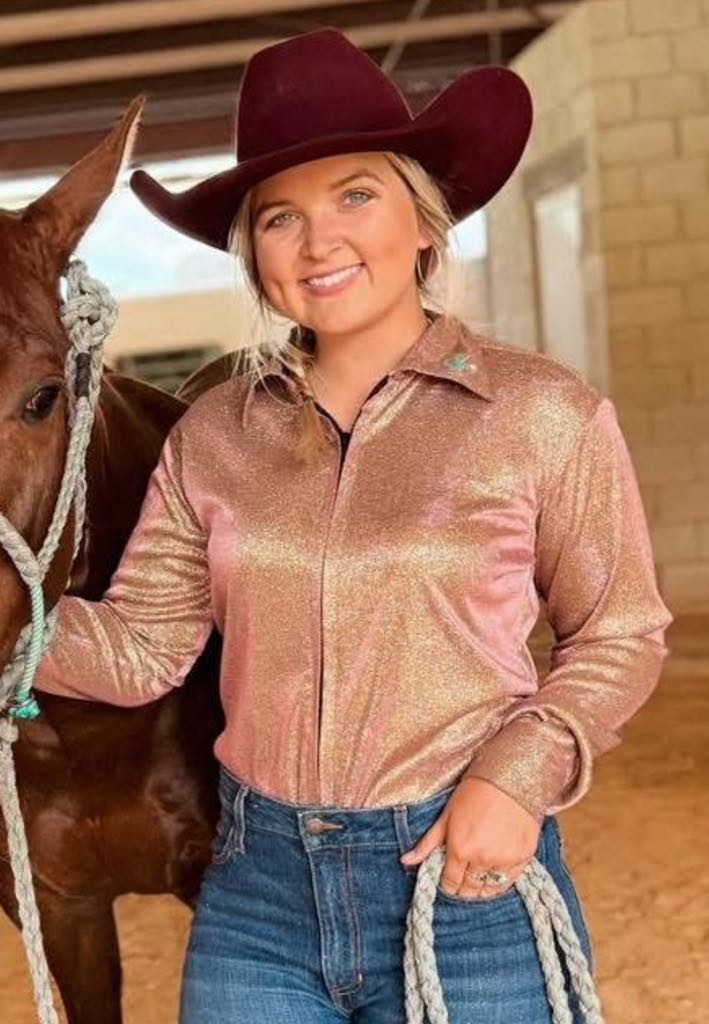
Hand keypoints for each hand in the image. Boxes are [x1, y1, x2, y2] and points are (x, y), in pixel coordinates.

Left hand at [399, 777, 540, 898]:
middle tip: (462, 880)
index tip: (447, 880)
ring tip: (477, 878)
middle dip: (463, 889)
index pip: (450, 884)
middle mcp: (482, 859)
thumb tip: (405, 860)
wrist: (508, 780)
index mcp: (460, 849)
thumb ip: (427, 844)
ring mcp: (504, 860)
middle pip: (469, 890)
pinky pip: (510, 882)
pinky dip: (500, 882)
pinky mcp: (523, 857)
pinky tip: (494, 874)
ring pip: (490, 890)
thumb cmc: (473, 794)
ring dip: (481, 888)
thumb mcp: (446, 817)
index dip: (447, 885)